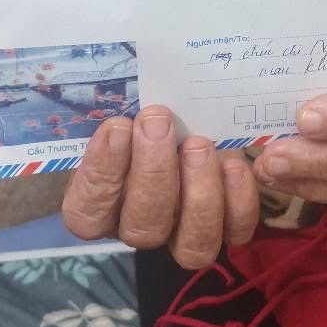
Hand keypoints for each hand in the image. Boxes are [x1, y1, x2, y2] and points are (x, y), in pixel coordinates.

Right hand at [62, 106, 259, 268]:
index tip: (116, 127)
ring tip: (198, 144)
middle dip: (152, 172)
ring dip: (198, 192)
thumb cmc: (145, 110)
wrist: (190, 113)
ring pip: (191, 244)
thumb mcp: (121, 101)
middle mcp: (141, 225)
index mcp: (101, 204)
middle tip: (158, 121)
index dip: (101, 175)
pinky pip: (235, 230)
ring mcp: (184, 233)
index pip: (88, 213)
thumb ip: (112, 102)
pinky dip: (238, 199)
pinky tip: (233, 163)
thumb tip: (93, 82)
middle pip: (142, 227)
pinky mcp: (226, 226)